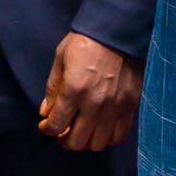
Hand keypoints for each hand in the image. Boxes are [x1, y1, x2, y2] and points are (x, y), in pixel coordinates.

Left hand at [38, 32, 141, 151]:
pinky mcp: (130, 106)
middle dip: (64, 140)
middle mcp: (95, 103)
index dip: (47, 129)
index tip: (46, 126)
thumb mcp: (61, 59)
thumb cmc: (87, 41)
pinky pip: (119, 135)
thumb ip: (53, 88)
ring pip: (98, 144)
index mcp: (74, 90)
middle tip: (62, 132)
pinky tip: (101, 130)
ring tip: (82, 132)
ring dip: (86, 142)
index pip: (56, 125)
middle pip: (76, 141)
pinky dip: (108, 139)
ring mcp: (115, 107)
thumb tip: (46, 111)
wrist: (119, 31)